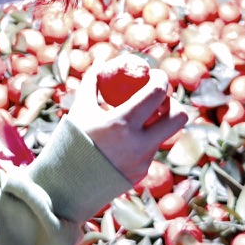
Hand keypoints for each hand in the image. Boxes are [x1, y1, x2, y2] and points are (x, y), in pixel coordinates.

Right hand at [66, 61, 186, 184]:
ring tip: (142, 117)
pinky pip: (150, 150)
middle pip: (179, 116)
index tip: (154, 75)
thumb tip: (102, 59)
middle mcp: (139, 143)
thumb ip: (93, 82)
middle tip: (159, 99)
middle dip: (174, 103)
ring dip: (158, 122)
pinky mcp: (141, 173)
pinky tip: (125, 139)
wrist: (65, 185)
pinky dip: (143, 140)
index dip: (161, 79)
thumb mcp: (80, 108)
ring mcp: (143, 161)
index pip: (158, 93)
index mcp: (123, 122)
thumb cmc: (70, 140)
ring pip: (164, 134)